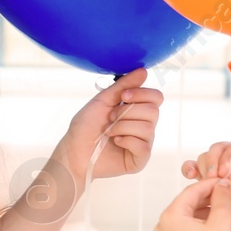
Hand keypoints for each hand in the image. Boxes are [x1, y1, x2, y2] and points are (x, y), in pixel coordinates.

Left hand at [56, 68, 162, 184]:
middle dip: (127, 112)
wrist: (74, 150)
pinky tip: (116, 142)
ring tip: (109, 131)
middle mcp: (144, 125)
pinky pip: (143, 147)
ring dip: (122, 126)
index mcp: (137, 110)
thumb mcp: (103, 100)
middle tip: (110, 117)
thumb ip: (123, 85)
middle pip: (153, 111)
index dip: (142, 94)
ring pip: (147, 128)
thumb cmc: (86, 126)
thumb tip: (143, 71)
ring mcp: (143, 143)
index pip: (156, 97)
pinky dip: (127, 141)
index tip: (123, 96)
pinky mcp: (140, 159)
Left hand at [154, 175, 230, 230]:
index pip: (190, 192)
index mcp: (169, 217)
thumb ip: (222, 196)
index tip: (224, 180)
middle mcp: (161, 228)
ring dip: (202, 212)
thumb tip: (221, 182)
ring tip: (222, 210)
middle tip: (225, 193)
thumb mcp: (223, 221)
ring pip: (185, 218)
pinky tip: (213, 226)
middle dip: (206, 198)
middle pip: (186, 204)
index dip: (209, 184)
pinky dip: (196, 226)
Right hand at [180, 136, 230, 230]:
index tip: (226, 172)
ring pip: (204, 159)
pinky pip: (194, 168)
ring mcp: (219, 165)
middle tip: (215, 178)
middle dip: (213, 163)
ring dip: (204, 170)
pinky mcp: (208, 178)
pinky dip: (189, 170)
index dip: (228, 157)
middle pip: (216, 150)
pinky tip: (190, 175)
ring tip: (209, 185)